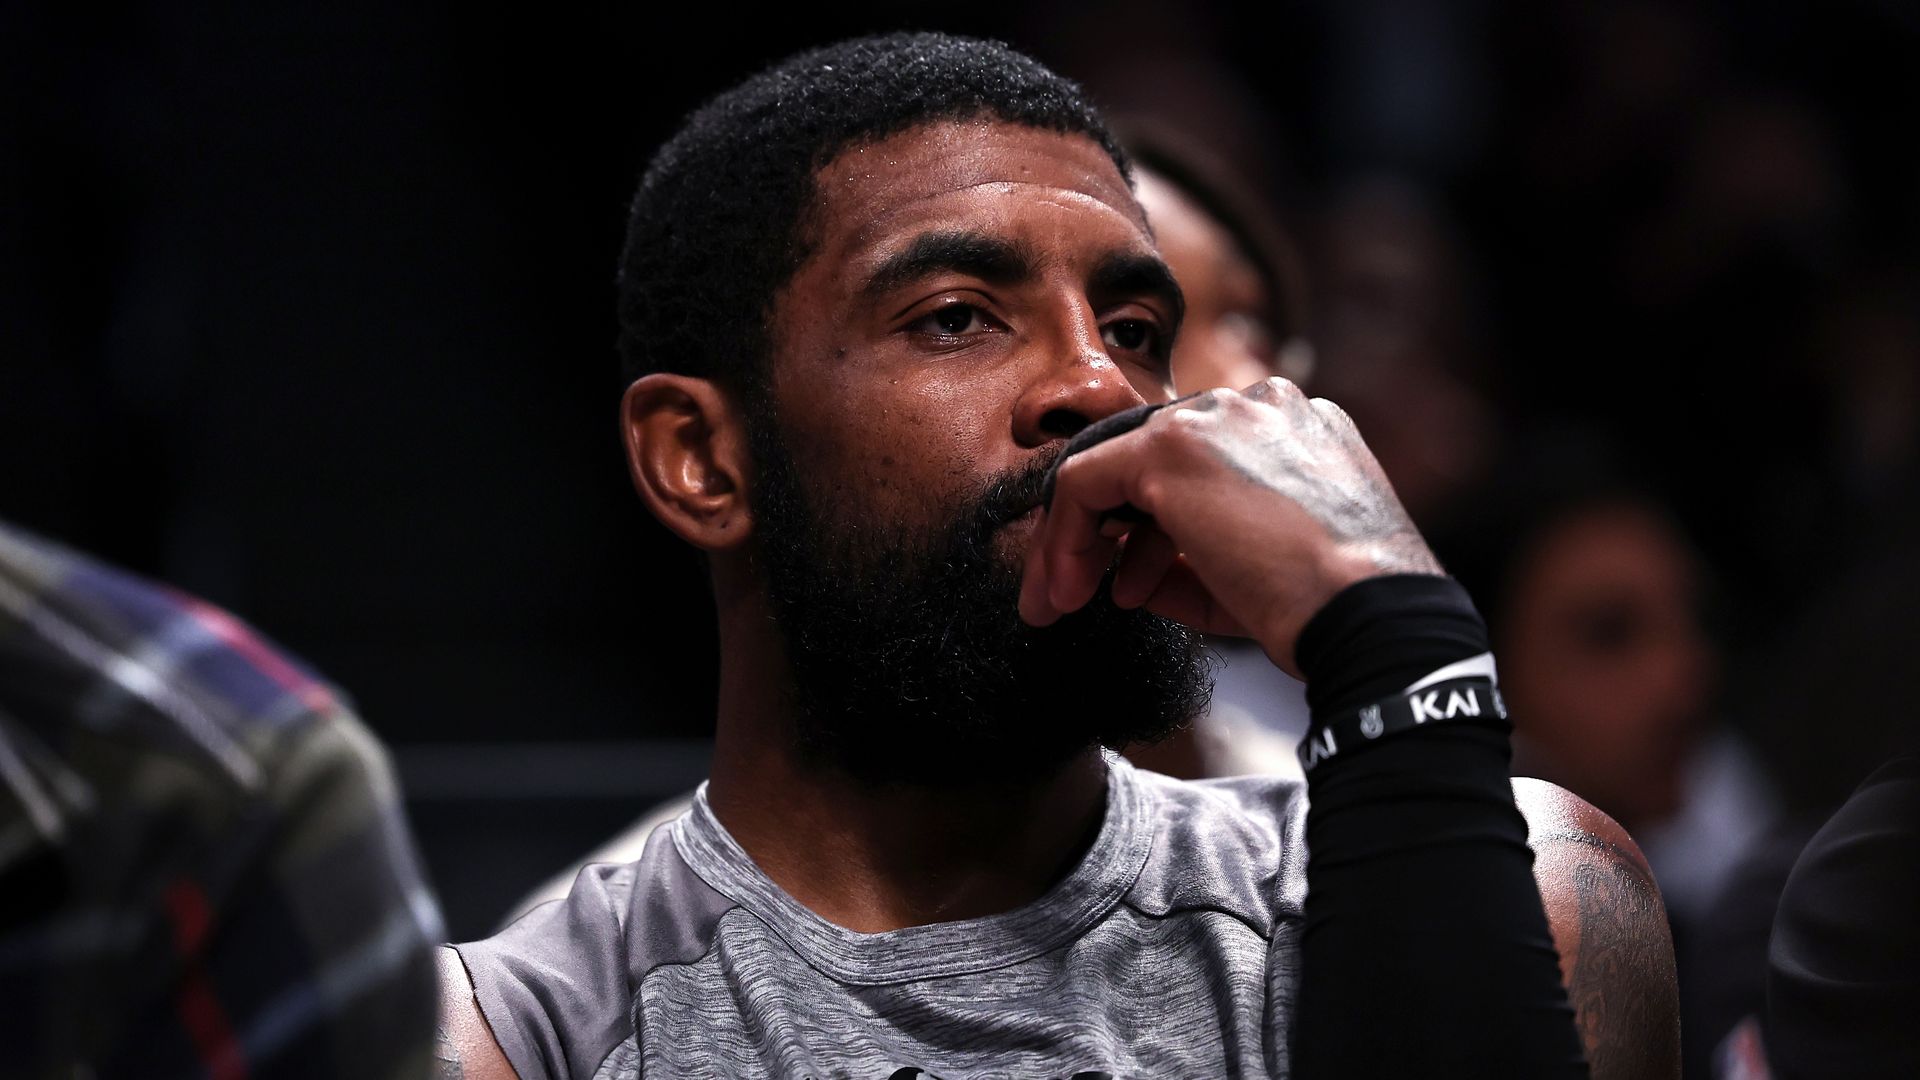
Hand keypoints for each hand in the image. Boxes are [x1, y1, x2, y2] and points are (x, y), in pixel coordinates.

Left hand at [1017, 377, 1441, 675]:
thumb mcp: (1261, 569)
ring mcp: (1213, 418)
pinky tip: (1064, 589)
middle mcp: (1256, 404)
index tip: (1130, 583)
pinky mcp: (1170, 448)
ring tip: (1070, 603)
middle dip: (1111, 532)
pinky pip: (1085, 482)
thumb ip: (1195, 556)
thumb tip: (1133, 575)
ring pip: (1114, 467)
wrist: (1366, 615)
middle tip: (1076, 591)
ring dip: (1083, 542)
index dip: (1154, 527)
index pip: (1198, 462)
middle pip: (1153, 461)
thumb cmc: (1326, 606)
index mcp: (1294, 426)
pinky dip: (1064, 537)